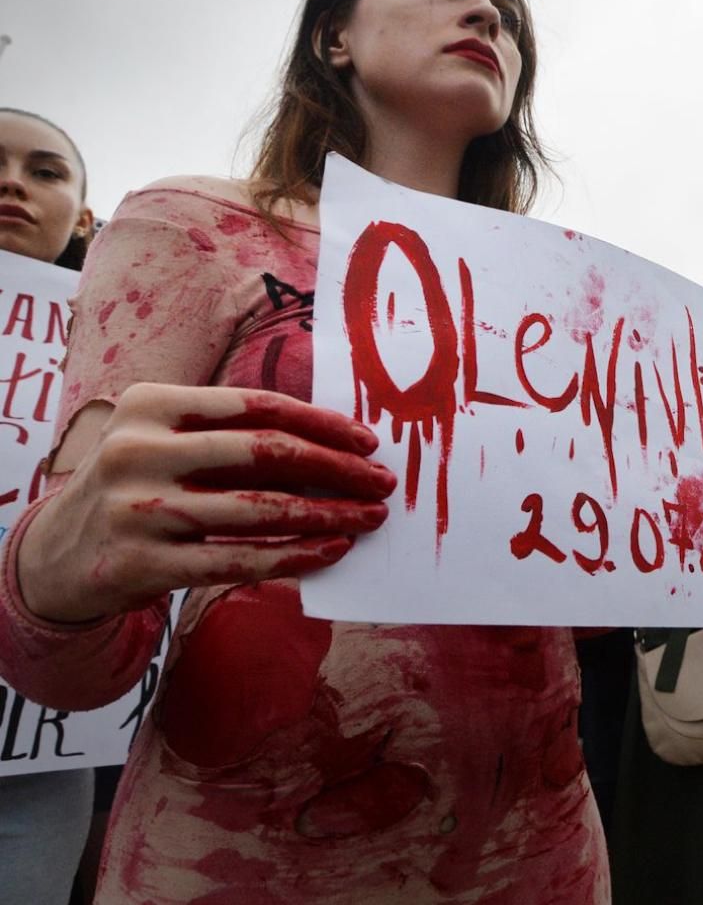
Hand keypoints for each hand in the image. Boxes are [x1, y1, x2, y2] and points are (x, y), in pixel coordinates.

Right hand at [17, 384, 394, 623]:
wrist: (56, 554)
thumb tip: (334, 442)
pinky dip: (295, 555)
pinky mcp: (143, 563)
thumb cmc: (137, 485)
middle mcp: (139, 451)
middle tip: (382, 481)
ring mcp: (139, 509)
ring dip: (329, 514)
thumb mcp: (164, 439)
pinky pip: (239, 559)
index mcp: (150, 404)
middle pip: (265, 454)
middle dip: (336, 469)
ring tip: (369, 517)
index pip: (257, 406)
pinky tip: (332, 549)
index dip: (321, 423)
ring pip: (260, 510)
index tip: (367, 440)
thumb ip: (231, 433)